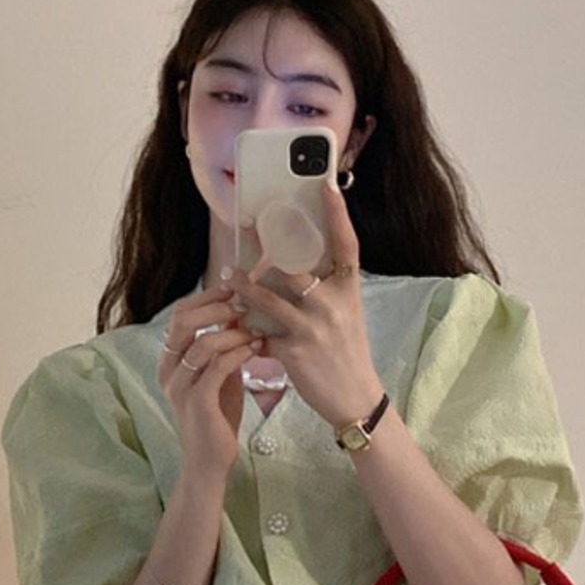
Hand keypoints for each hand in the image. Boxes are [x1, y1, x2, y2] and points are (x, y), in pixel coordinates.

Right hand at [157, 285, 262, 478]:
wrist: (210, 462)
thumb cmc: (217, 417)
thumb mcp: (220, 375)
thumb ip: (223, 348)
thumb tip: (241, 313)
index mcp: (170, 361)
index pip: (179, 315)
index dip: (205, 298)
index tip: (233, 288)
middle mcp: (169, 371)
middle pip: (183, 322)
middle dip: (216, 308)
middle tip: (244, 304)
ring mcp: (180, 388)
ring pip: (203, 345)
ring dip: (233, 333)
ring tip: (255, 331)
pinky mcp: (197, 404)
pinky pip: (216, 368)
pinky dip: (238, 354)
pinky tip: (255, 350)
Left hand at [226, 182, 383, 430]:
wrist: (356, 399)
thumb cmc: (348, 354)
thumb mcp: (347, 316)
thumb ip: (327, 291)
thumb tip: (294, 270)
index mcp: (349, 290)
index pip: (347, 243)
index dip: (337, 213)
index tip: (324, 184)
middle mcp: (333, 304)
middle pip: (294, 267)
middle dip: (268, 251)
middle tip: (247, 229)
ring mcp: (314, 328)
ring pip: (269, 297)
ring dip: (244, 287)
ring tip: (228, 278)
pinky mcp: (295, 352)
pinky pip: (262, 332)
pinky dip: (247, 329)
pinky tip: (235, 325)